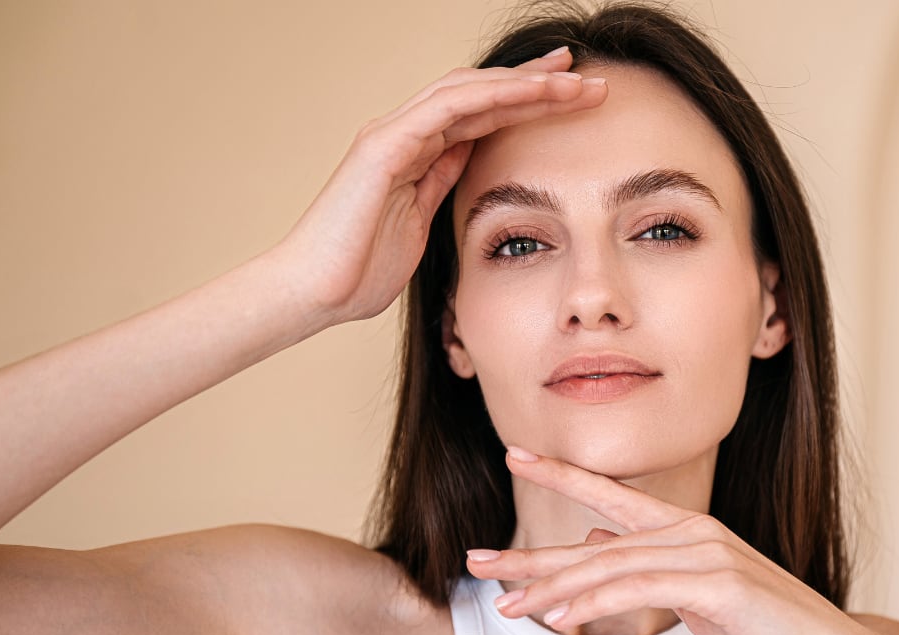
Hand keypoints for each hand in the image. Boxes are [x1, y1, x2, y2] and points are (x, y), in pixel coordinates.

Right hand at [272, 48, 606, 327]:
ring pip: (469, 91)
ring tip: (573, 79)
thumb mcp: (419, 227)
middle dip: (535, 82)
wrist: (310, 296)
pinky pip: (447, 108)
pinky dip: (492, 95)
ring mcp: (391, 135)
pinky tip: (532, 90)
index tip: (571, 95)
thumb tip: (468, 158)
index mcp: (415, 156)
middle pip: (481, 94)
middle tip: (587, 74)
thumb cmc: (357, 274)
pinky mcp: (383, 147)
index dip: (527, 101)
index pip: (480, 116)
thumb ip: (439, 187)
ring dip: (525, 82)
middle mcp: (404, 135)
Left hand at [467, 447, 898, 634]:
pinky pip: (642, 591)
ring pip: (610, 566)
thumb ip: (647, 564)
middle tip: (478, 559)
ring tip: (508, 604)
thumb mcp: (695, 590)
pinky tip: (562, 616)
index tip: (516, 456)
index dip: (562, 474)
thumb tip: (597, 540)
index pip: (610, 495)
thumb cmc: (765, 625)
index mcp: (684, 530)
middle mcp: (691, 532)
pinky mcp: (718, 585)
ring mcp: (707, 554)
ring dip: (553, 589)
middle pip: (594, 539)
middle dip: (532, 552)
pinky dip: (597, 601)